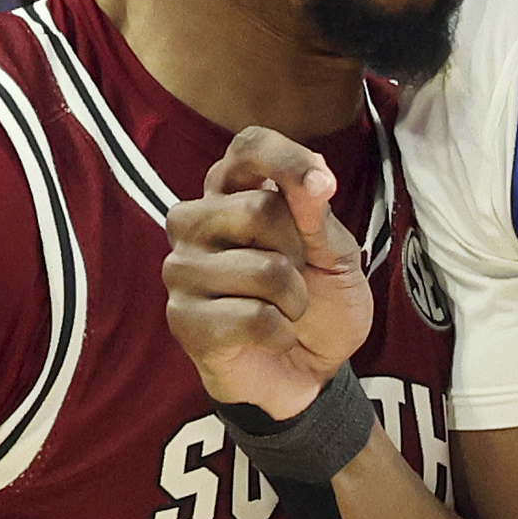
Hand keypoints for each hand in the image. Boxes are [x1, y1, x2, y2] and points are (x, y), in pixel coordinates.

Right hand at [163, 127, 372, 418]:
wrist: (310, 370)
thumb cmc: (319, 303)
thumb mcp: (336, 255)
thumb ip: (319, 214)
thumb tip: (314, 175)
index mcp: (232, 195)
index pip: (247, 148)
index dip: (285, 159)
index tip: (322, 182)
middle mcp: (196, 224)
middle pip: (257, 209)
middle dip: (300, 250)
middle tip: (298, 275)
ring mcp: (181, 270)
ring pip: (261, 268)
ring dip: (295, 298)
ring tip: (286, 310)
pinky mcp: (182, 319)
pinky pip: (252, 316)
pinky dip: (281, 331)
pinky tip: (271, 336)